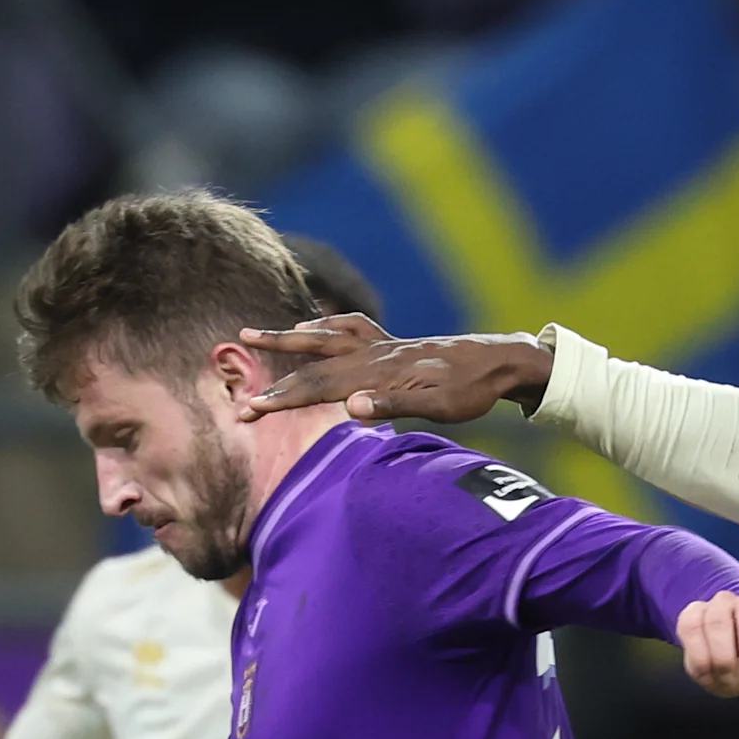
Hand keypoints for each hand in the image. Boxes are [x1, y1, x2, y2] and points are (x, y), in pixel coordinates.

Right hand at [233, 317, 553, 424]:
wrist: (500, 359)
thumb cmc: (472, 390)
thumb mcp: (438, 406)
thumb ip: (393, 405)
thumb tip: (350, 408)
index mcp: (377, 372)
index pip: (318, 388)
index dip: (281, 400)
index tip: (248, 411)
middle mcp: (373, 354)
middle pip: (312, 368)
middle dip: (273, 384)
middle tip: (238, 401)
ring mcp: (380, 345)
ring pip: (322, 339)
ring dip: (285, 340)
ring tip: (250, 335)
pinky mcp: (391, 343)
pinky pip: (350, 328)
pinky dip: (325, 327)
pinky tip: (311, 328)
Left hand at [678, 591, 738, 696]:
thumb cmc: (730, 673)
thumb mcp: (709, 676)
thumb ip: (702, 667)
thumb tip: (715, 662)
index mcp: (700, 616)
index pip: (690, 623)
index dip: (699, 653)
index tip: (707, 675)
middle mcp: (724, 604)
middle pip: (717, 616)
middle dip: (722, 652)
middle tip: (729, 674)